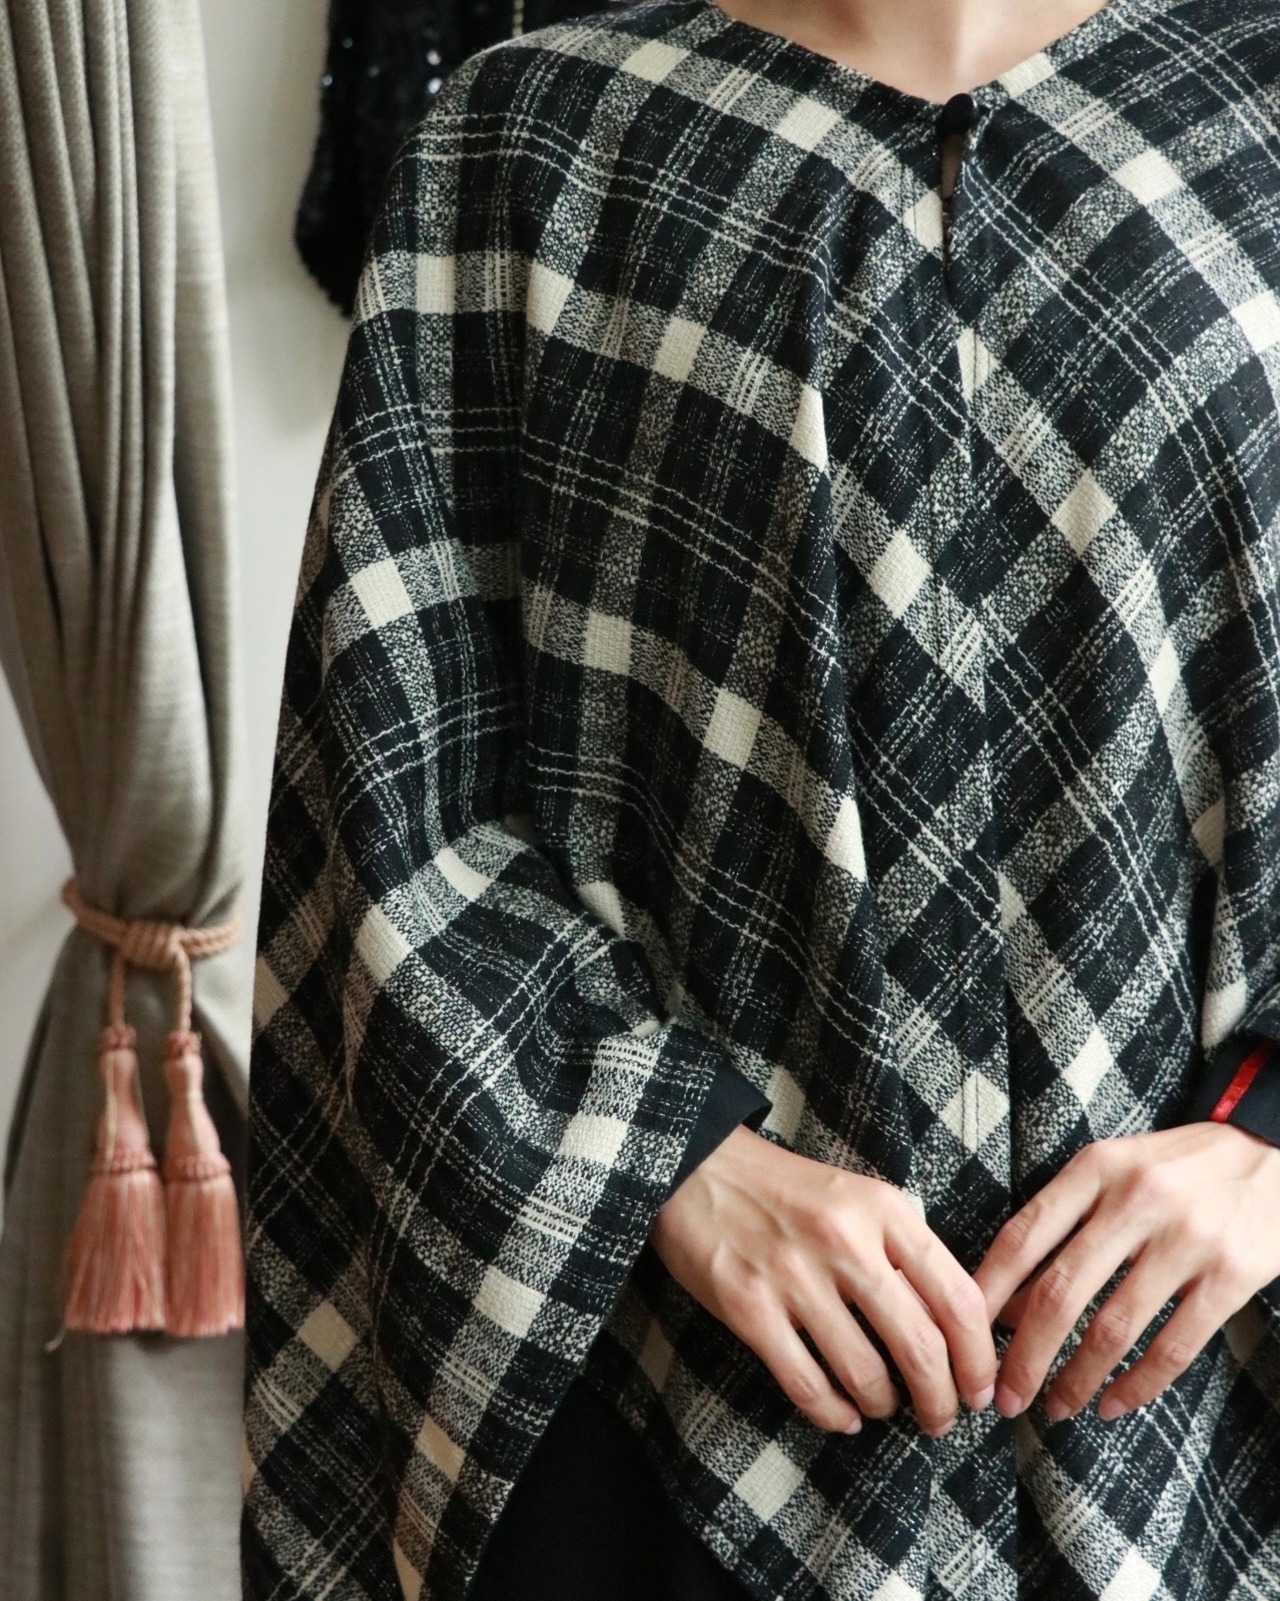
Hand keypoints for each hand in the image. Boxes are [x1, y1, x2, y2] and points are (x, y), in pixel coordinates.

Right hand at [648, 1124, 997, 1435]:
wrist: (700, 1167)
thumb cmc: (788, 1191)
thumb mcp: (858, 1201)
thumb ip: (903, 1255)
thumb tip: (947, 1333)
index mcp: (883, 1209)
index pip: (957, 1297)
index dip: (978, 1357)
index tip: (978, 1387)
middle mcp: (844, 1241)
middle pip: (920, 1346)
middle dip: (940, 1400)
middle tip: (940, 1419)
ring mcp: (793, 1275)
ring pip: (865, 1374)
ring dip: (884, 1407)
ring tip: (883, 1408)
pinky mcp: (748, 1306)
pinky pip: (806, 1383)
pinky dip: (832, 1413)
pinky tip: (842, 1416)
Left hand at [973, 1123, 1279, 1423]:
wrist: (1275, 1151)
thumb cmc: (1180, 1166)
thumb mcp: (1117, 1169)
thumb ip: (1065, 1221)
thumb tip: (1010, 1299)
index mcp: (1097, 1167)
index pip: (1023, 1235)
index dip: (988, 1291)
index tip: (965, 1334)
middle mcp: (1135, 1200)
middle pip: (1059, 1291)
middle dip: (1025, 1355)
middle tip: (1006, 1396)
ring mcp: (1185, 1239)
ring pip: (1112, 1328)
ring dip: (1076, 1378)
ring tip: (1056, 1406)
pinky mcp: (1230, 1275)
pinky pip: (1173, 1346)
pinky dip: (1138, 1384)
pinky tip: (1114, 1403)